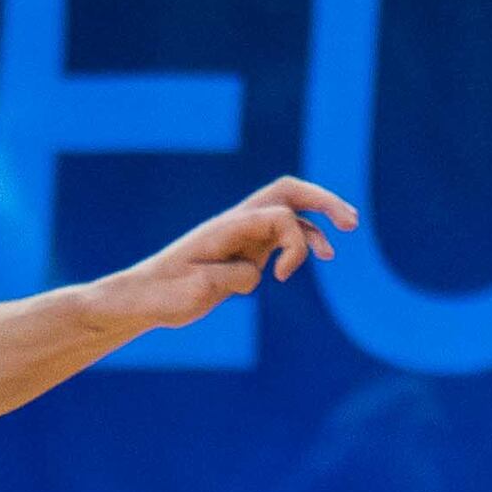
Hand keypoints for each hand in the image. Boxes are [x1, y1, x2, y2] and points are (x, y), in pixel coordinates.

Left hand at [102, 175, 355, 331]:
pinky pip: (279, 236)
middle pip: (287, 193)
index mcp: (225, 228)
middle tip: (351, 221)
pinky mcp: (241, 252)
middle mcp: (236, 225)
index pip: (277, 216)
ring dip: (318, 223)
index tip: (280, 278)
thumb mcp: (194, 291)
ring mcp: (240, 236)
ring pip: (288, 214)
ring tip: (346, 236)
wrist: (140, 298)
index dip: (295, 244)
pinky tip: (318, 257)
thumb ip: (229, 278)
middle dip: (322, 201)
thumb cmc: (161, 295)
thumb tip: (255, 274)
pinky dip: (302, 242)